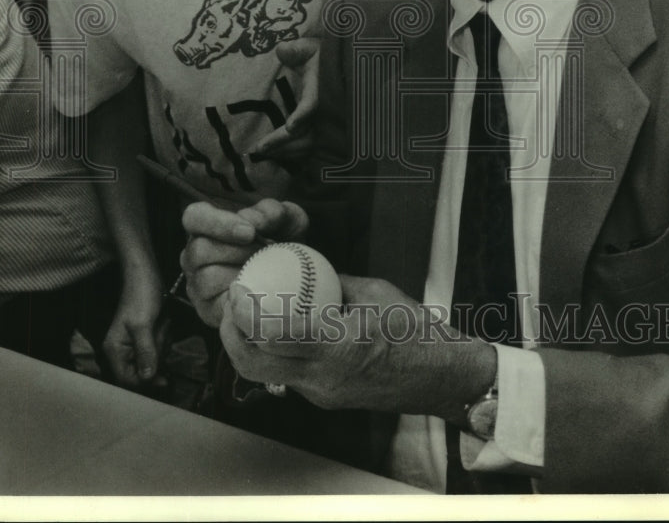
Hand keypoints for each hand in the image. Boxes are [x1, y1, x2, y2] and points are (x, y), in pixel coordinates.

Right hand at [103, 264, 166, 387]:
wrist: (146, 274)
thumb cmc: (141, 295)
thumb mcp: (143, 324)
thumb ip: (145, 351)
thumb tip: (148, 378)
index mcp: (115, 350)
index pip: (128, 380)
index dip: (146, 382)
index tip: (164, 377)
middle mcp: (122, 350)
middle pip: (143, 371)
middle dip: (156, 355)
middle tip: (159, 333)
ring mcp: (134, 343)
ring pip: (153, 359)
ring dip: (162, 344)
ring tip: (161, 324)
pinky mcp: (146, 337)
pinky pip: (158, 348)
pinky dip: (164, 338)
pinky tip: (163, 324)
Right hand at [180, 198, 309, 327]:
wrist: (293, 274)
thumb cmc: (281, 239)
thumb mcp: (285, 219)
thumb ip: (270, 212)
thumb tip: (252, 221)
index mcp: (205, 224)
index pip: (195, 216)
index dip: (218, 223)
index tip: (249, 232)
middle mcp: (194, 254)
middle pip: (199, 250)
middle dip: (237, 252)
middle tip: (265, 253)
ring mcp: (197, 283)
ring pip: (206, 279)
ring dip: (240, 274)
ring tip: (264, 271)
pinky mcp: (208, 310)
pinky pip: (218, 306)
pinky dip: (242, 299)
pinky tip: (261, 291)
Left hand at [221, 274, 497, 423]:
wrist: (439, 376)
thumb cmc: (413, 328)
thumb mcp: (373, 292)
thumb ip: (331, 283)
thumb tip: (300, 269)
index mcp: (339, 345)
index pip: (275, 335)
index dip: (245, 315)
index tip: (237, 290)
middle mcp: (325, 376)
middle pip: (254, 364)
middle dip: (230, 334)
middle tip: (228, 304)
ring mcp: (322, 393)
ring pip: (263, 375)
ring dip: (243, 347)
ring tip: (241, 317)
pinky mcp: (323, 399)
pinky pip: (284, 376)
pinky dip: (268, 354)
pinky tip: (270, 331)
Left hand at [249, 37, 319, 161]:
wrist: (339, 68)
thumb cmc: (321, 57)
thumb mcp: (309, 48)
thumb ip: (295, 50)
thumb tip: (281, 50)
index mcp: (321, 89)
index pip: (313, 104)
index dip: (303, 115)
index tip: (290, 126)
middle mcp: (326, 111)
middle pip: (308, 134)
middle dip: (283, 143)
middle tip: (258, 150)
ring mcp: (327, 124)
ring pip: (308, 145)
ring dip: (286, 152)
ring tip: (263, 154)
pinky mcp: (323, 133)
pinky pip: (310, 149)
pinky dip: (295, 155)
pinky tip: (278, 157)